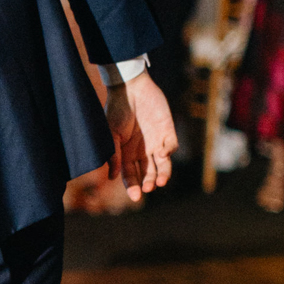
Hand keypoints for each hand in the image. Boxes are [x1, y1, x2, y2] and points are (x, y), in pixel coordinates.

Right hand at [105, 70, 177, 200]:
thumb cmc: (117, 110)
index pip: (130, 175)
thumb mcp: (111, 134)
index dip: (132, 186)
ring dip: (162, 175)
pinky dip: (169, 151)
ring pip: (163, 165)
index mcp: (126, 153)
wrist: (130, 87)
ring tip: (160, 182)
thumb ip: (113, 154)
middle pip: (147, 173)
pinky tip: (163, 153)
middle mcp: (142, 150)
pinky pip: (172, 146)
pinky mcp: (168, 131)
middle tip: (148, 188)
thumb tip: (112, 177)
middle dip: (148, 182)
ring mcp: (156, 142)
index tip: (135, 196)